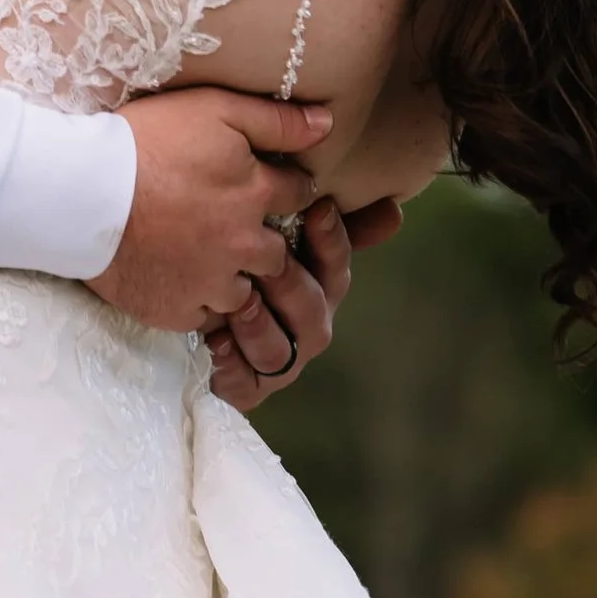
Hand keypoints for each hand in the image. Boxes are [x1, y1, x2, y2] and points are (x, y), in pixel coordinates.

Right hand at [89, 91, 333, 336]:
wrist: (81, 193)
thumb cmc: (145, 141)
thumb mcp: (213, 109)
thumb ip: (275, 120)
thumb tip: (328, 123)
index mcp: (254, 194)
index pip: (298, 194)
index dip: (289, 186)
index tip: (276, 186)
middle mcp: (243, 245)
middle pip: (277, 253)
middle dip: (266, 242)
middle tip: (238, 228)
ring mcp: (212, 283)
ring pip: (244, 292)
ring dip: (234, 278)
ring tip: (207, 259)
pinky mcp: (179, 310)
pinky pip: (204, 317)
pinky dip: (198, 302)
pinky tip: (179, 280)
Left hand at [203, 191, 404, 414]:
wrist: (201, 305)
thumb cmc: (247, 262)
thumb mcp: (280, 234)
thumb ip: (327, 221)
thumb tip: (395, 211)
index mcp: (321, 289)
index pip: (336, 266)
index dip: (331, 240)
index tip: (318, 209)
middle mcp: (305, 329)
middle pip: (310, 311)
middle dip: (291, 284)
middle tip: (270, 261)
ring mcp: (278, 363)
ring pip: (278, 352)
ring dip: (260, 327)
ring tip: (239, 303)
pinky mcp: (246, 388)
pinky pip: (244, 385)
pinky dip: (231, 365)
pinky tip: (216, 342)